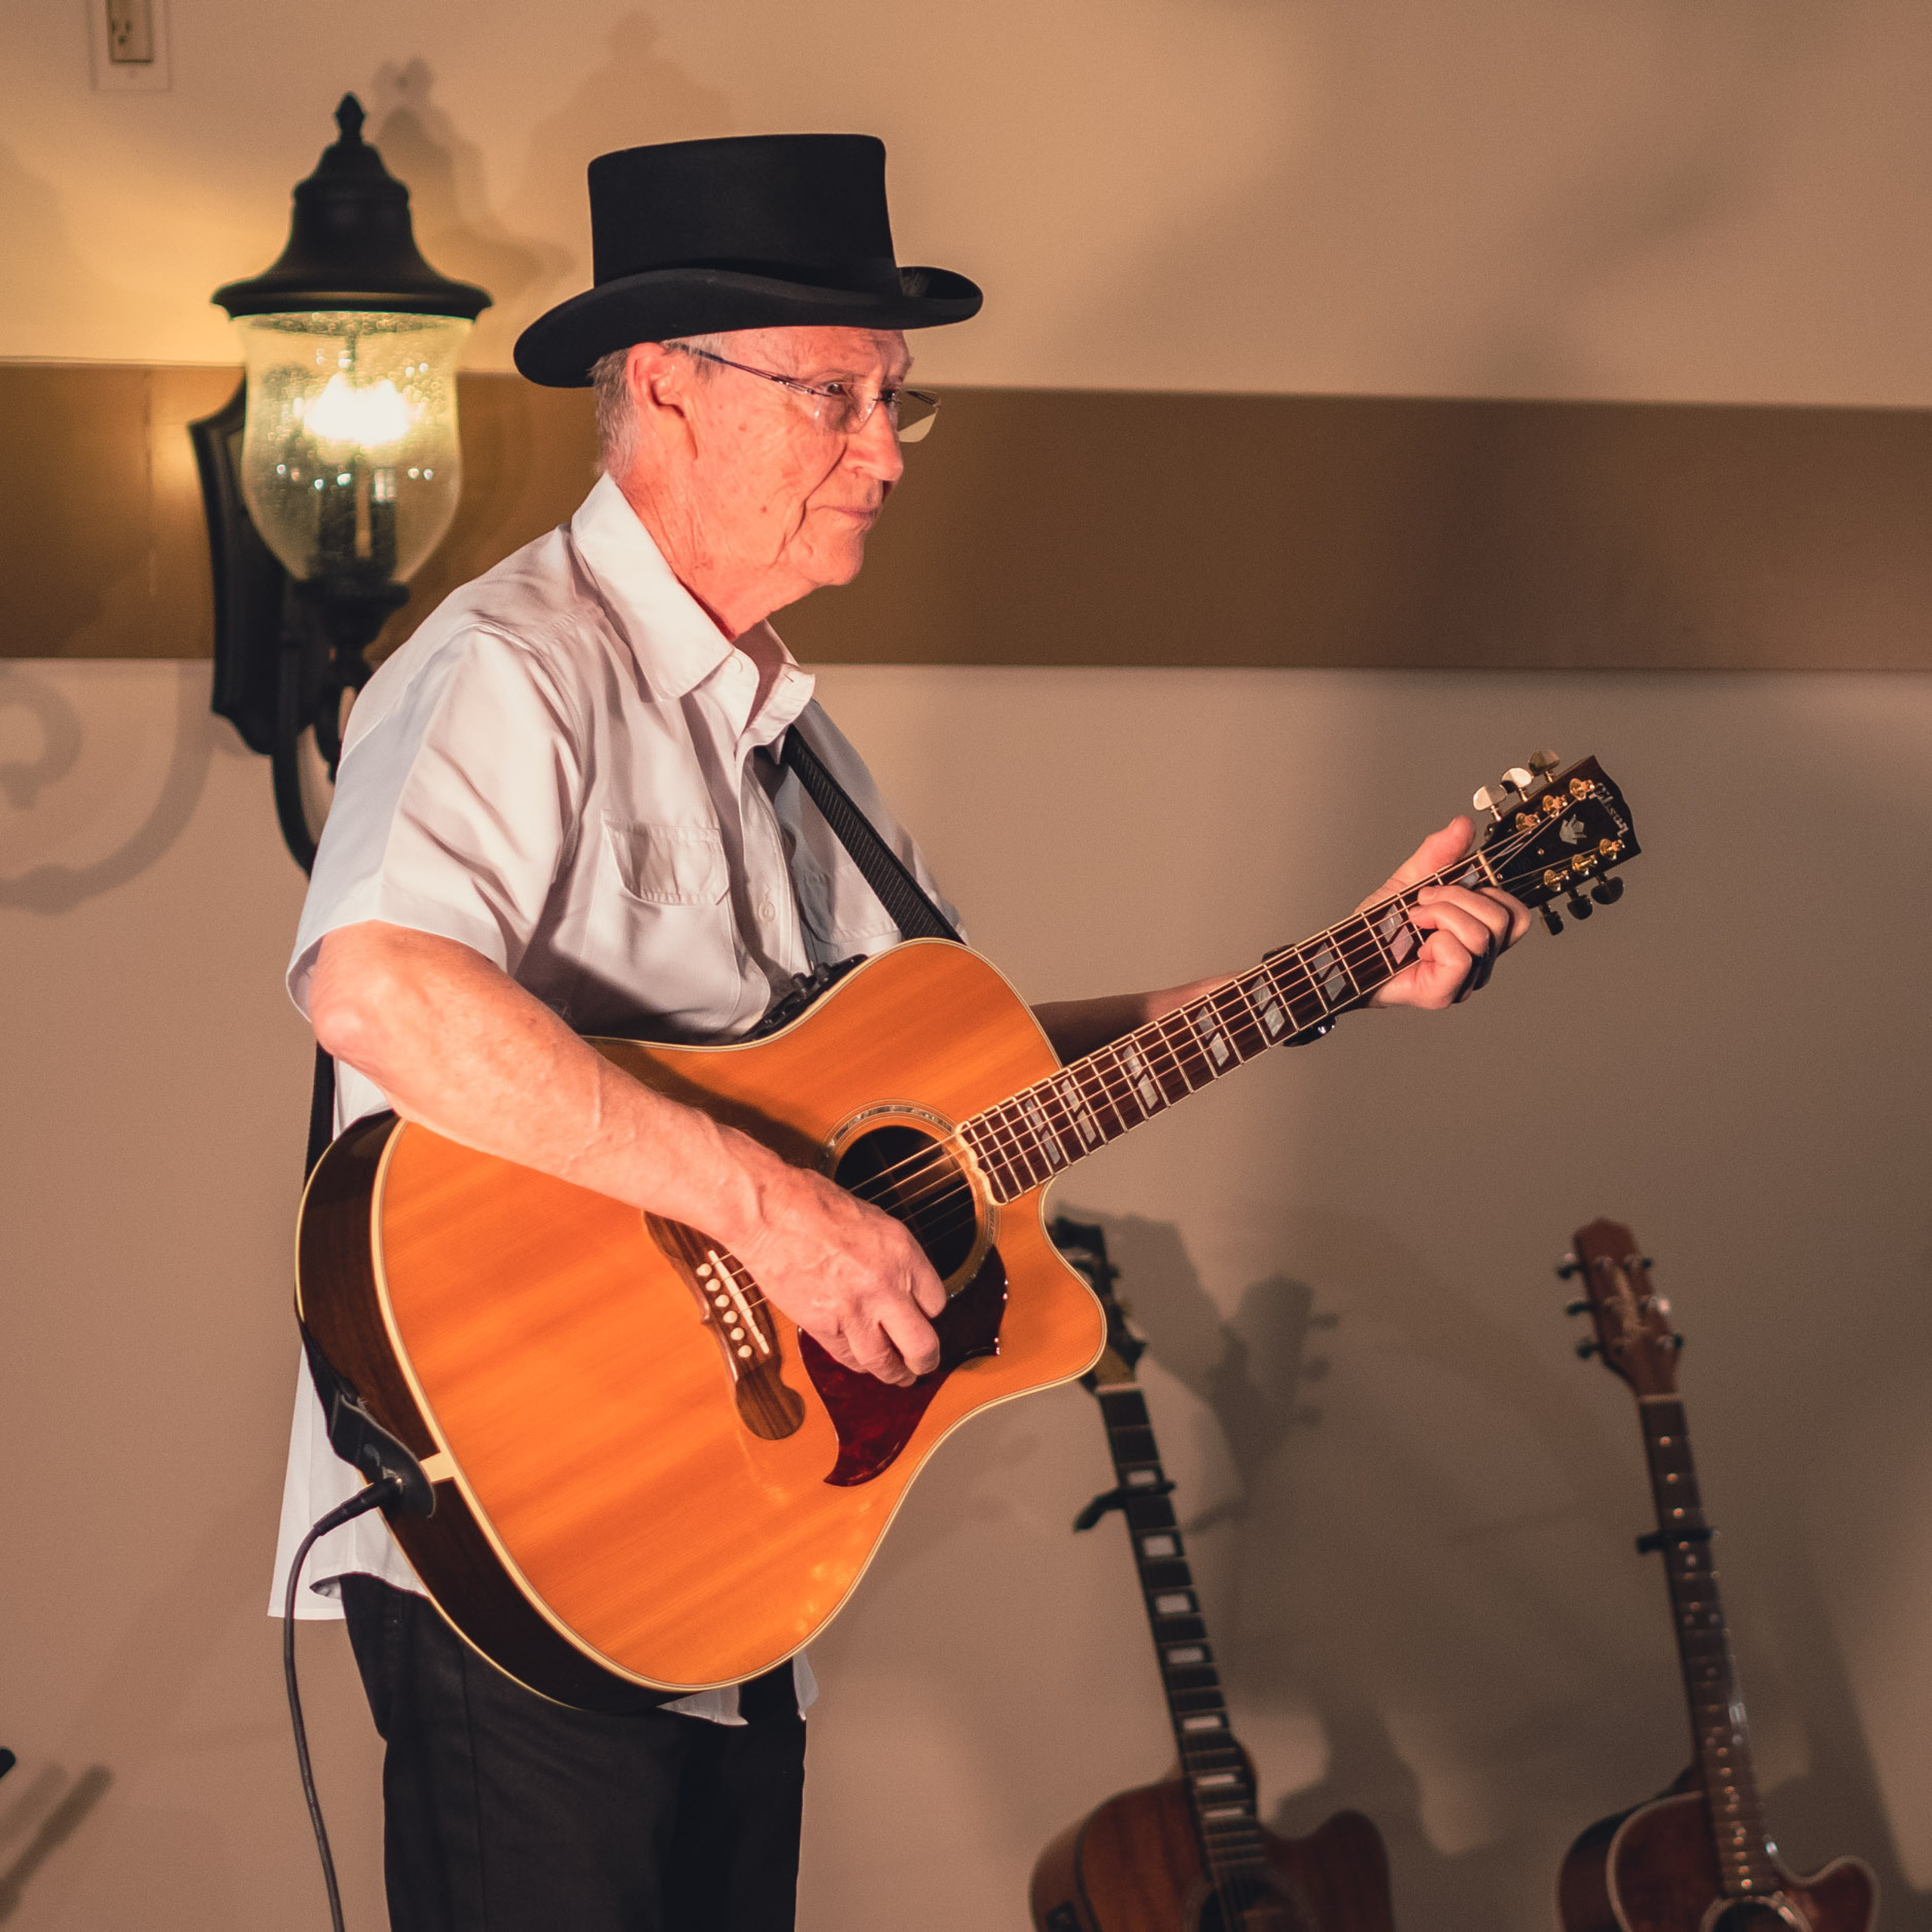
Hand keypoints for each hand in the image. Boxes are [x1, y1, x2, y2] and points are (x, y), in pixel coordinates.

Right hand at [726, 1143, 947, 1385]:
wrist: (771, 1213)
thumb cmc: (813, 1205)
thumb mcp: (874, 1222)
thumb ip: (893, 1256)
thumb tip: (903, 1280)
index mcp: (903, 1254)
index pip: (936, 1303)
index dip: (929, 1315)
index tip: (924, 1318)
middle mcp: (885, 1286)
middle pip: (922, 1345)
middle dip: (926, 1361)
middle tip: (925, 1365)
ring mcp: (855, 1311)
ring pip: (885, 1362)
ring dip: (894, 1374)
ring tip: (899, 1377)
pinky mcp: (824, 1327)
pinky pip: (848, 1357)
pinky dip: (857, 1363)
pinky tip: (862, 1363)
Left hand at [1360, 817, 1529, 1010]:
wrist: (1345, 955)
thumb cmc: (1379, 927)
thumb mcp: (1410, 879)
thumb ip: (1439, 853)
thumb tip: (1463, 825)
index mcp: (1480, 935)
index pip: (1518, 914)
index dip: (1490, 892)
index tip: (1447, 886)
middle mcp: (1480, 960)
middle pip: (1502, 919)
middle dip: (1457, 898)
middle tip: (1423, 900)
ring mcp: (1465, 980)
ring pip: (1480, 935)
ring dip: (1440, 916)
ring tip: (1415, 920)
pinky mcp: (1445, 993)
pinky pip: (1461, 958)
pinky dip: (1436, 943)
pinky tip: (1417, 947)